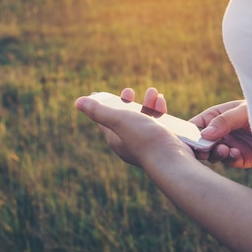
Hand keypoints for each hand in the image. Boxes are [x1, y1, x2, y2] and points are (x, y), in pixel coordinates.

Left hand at [75, 87, 193, 166]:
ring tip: (153, 93)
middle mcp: (129, 142)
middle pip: (124, 118)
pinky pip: (158, 123)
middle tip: (128, 91)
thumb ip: (99, 111)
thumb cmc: (145, 139)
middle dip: (127, 101)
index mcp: (115, 139)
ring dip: (147, 103)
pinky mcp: (163, 142)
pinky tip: (162, 103)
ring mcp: (147, 143)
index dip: (100, 105)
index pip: (103, 120)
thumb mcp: (119, 121)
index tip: (97, 93)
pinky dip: (159, 111)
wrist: (174, 159)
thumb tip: (77, 102)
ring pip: (144, 118)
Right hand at [190, 100, 251, 168]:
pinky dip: (229, 158)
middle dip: (200, 147)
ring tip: (223, 149)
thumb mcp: (242, 111)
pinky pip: (228, 161)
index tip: (188, 140)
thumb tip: (204, 134)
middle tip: (204, 149)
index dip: (189, 133)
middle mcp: (220, 132)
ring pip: (213, 154)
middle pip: (201, 143)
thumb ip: (223, 121)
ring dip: (215, 153)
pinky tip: (235, 152)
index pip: (196, 125)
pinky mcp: (240, 157)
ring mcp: (229, 145)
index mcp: (216, 117)